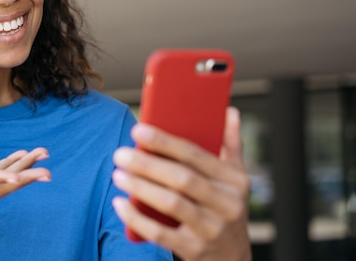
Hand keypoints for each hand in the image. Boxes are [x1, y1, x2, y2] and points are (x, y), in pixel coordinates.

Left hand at [112, 107, 250, 260]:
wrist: (233, 260)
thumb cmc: (225, 209)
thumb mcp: (237, 179)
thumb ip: (231, 144)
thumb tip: (229, 110)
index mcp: (234, 181)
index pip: (195, 155)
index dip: (165, 141)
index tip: (137, 129)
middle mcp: (227, 205)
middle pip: (181, 178)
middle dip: (147, 164)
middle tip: (120, 154)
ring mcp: (211, 230)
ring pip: (171, 204)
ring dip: (140, 187)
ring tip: (117, 174)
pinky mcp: (195, 251)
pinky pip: (160, 234)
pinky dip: (137, 219)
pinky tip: (119, 204)